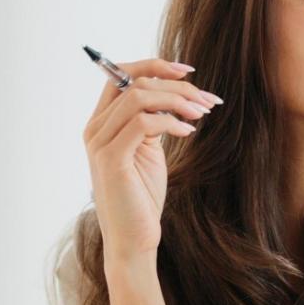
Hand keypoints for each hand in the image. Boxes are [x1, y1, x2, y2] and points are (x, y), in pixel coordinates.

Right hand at [82, 59, 222, 264]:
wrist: (133, 238)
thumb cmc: (142, 196)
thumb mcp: (148, 150)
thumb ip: (152, 121)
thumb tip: (175, 95)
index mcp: (102, 122)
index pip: (121, 75)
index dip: (155, 66)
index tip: (189, 72)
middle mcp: (95, 128)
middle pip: (133, 80)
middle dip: (176, 84)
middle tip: (208, 100)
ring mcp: (100, 142)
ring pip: (139, 97)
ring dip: (178, 100)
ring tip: (202, 113)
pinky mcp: (111, 158)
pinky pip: (143, 123)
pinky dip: (171, 122)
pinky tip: (188, 132)